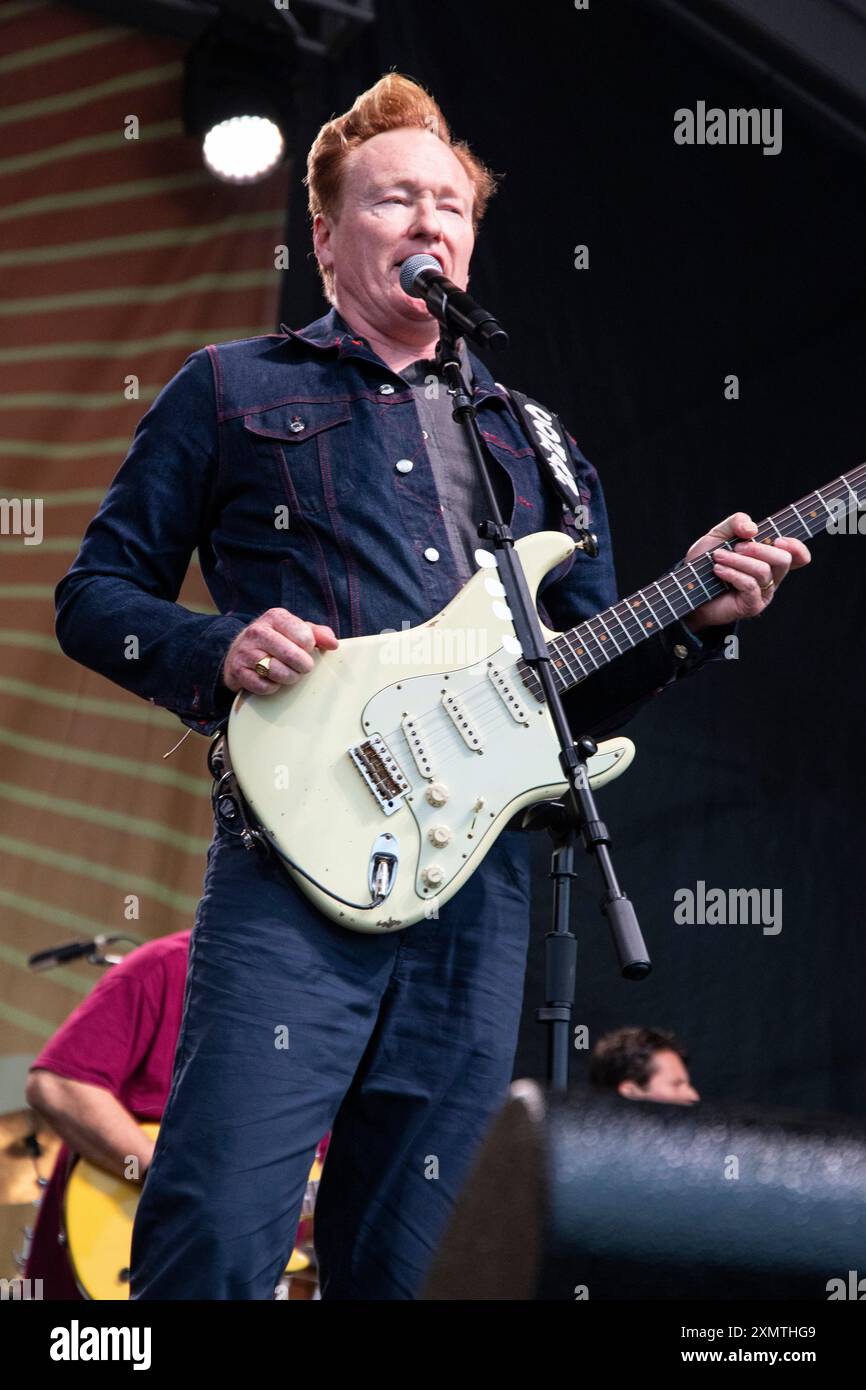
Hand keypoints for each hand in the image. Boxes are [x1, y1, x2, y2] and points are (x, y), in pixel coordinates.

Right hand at [222, 608, 338, 695]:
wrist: (239, 652)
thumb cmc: (277, 641)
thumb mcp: (297, 631)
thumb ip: (318, 634)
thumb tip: (333, 644)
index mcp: (275, 617)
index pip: (305, 637)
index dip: (310, 649)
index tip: (306, 650)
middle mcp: (257, 631)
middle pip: (292, 655)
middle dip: (303, 666)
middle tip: (303, 667)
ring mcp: (245, 651)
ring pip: (278, 672)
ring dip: (289, 678)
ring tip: (289, 674)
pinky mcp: (237, 671)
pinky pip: (264, 686)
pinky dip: (272, 687)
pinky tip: (272, 680)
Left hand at [682, 513, 810, 632]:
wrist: (689, 589)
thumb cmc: (706, 562)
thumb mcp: (719, 535)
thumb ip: (736, 523)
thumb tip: (753, 529)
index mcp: (770, 559)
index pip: (799, 556)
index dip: (797, 547)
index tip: (778, 539)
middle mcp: (772, 577)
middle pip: (783, 559)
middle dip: (758, 549)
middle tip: (735, 547)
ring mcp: (764, 593)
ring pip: (763, 571)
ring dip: (738, 560)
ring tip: (717, 557)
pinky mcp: (752, 606)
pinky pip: (750, 585)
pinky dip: (732, 573)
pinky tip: (718, 570)